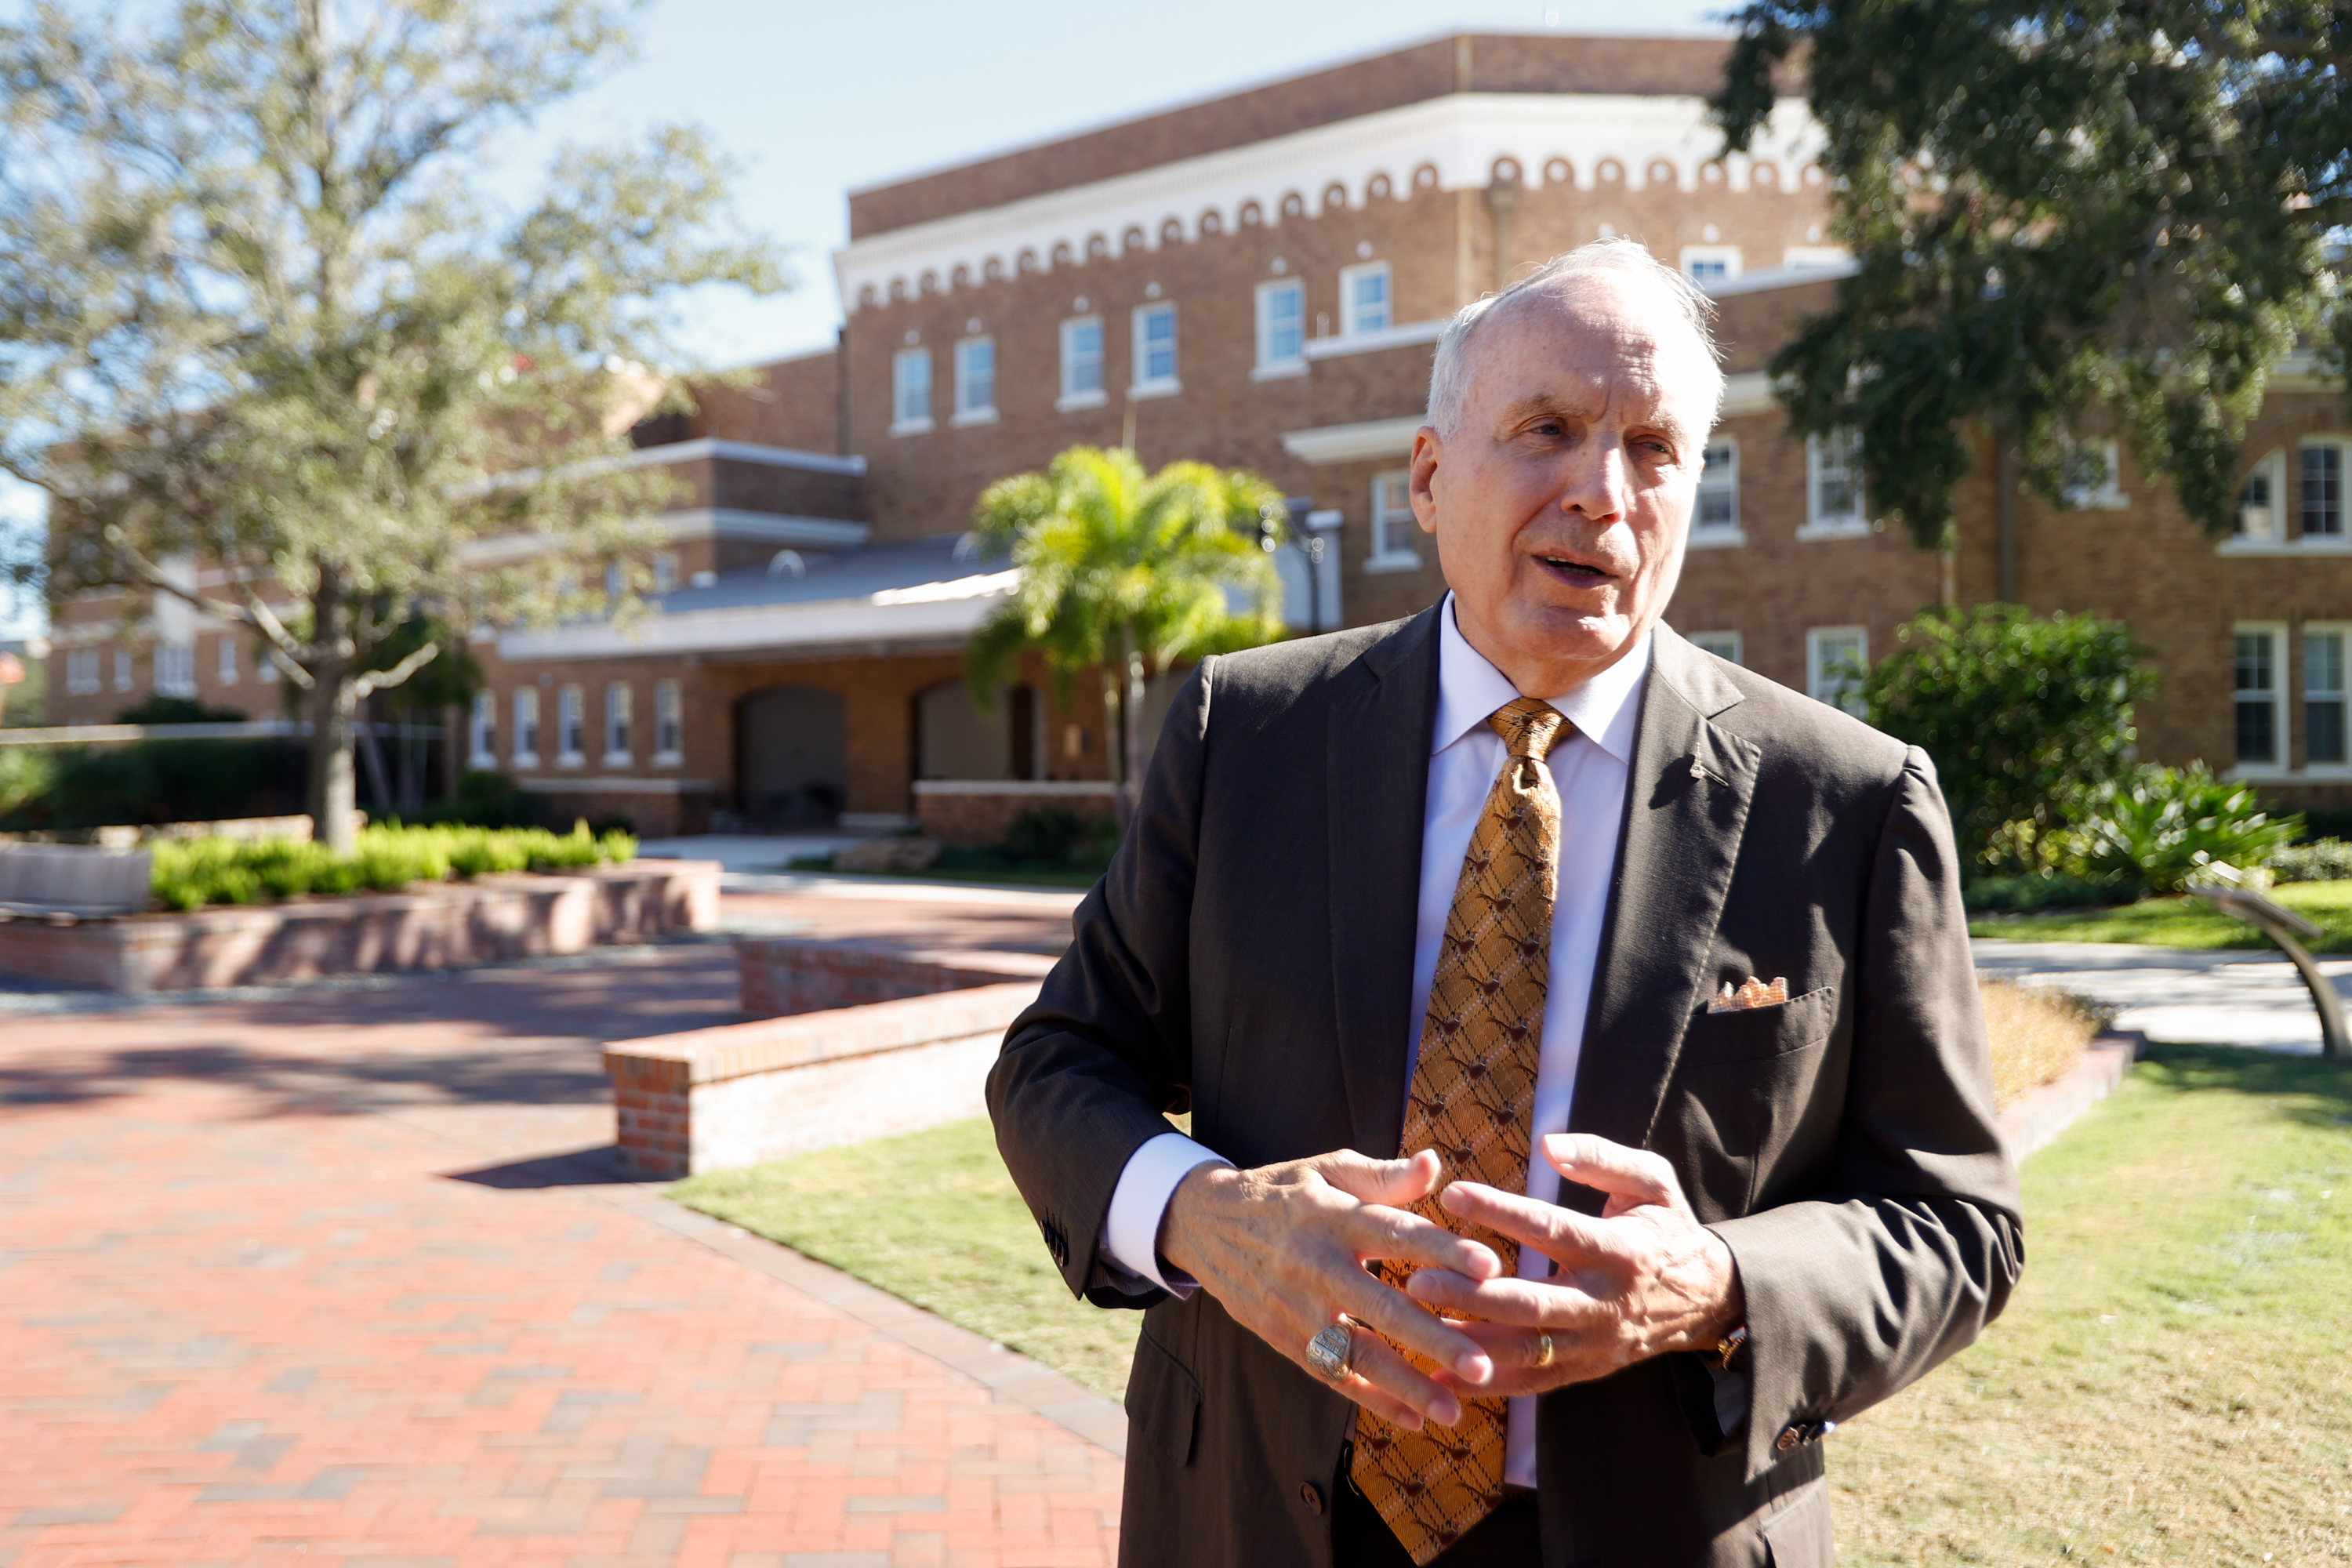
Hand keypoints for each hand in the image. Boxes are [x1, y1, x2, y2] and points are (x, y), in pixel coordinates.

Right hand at [1159, 1149, 1502, 1431]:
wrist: (1206, 1223)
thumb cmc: (1283, 1193)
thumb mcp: (1326, 1168)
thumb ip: (1382, 1175)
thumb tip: (1434, 1164)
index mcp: (1334, 1215)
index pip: (1397, 1233)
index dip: (1444, 1250)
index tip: (1492, 1268)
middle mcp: (1317, 1265)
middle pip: (1382, 1307)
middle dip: (1434, 1338)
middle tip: (1483, 1364)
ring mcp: (1298, 1307)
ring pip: (1357, 1354)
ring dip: (1407, 1385)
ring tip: (1454, 1409)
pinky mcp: (1284, 1338)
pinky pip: (1331, 1375)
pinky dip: (1371, 1399)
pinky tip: (1412, 1418)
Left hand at [1407, 1133, 1743, 1398]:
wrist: (1708, 1298)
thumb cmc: (1668, 1228)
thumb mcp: (1654, 1180)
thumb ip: (1602, 1158)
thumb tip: (1547, 1144)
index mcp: (1618, 1250)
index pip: (1550, 1229)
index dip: (1500, 1211)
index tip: (1451, 1193)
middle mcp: (1603, 1302)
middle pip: (1529, 1303)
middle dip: (1470, 1296)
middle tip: (1416, 1280)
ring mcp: (1594, 1343)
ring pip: (1525, 1350)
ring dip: (1469, 1342)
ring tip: (1418, 1325)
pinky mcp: (1586, 1369)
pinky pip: (1532, 1382)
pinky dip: (1486, 1383)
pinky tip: (1440, 1376)